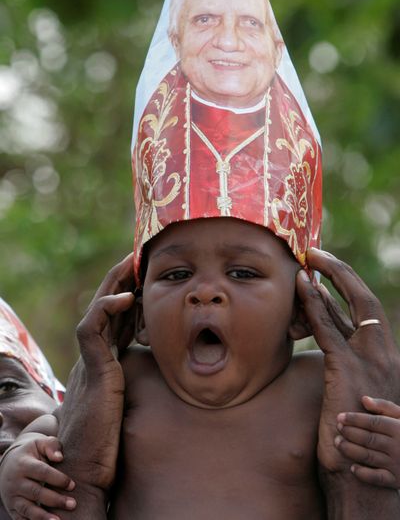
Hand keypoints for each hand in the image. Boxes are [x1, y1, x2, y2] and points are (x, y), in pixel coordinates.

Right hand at [0, 435, 74, 519]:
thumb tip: (60, 457)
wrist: (10, 463)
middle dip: (55, 500)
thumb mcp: (40, 443)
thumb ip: (52, 445)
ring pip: (27, 509)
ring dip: (43, 517)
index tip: (73, 485)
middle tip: (73, 504)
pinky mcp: (12, 508)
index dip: (58, 479)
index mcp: (23, 463)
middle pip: (35, 492)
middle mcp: (15, 481)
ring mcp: (12, 496)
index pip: (42, 472)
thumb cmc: (33, 452)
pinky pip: (21, 519)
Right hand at [55, 253, 135, 491]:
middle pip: (109, 304)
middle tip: (140, 256)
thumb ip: (145, 375)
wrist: (87, 462)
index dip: (135, 291)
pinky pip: (90, 329)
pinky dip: (104, 309)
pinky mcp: (90, 367)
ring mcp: (91, 357)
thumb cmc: (112, 433)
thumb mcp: (134, 394)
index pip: (121, 314)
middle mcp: (97, 351)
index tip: (151, 274)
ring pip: (98, 308)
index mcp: (109, 355)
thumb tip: (175, 362)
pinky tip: (125, 297)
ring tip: (131, 262)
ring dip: (114, 282)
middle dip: (123, 279)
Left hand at [296, 248, 399, 473]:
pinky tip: (300, 287)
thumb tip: (319, 327)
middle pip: (362, 299)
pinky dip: (313, 304)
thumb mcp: (347, 384)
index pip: (363, 309)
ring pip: (349, 306)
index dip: (343, 285)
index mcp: (381, 354)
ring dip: (326, 279)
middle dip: (339, 271)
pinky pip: (327, 327)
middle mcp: (381, 352)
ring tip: (307, 259)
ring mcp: (369, 359)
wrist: (359, 467)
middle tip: (315, 252)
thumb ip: (338, 354)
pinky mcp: (348, 369)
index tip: (323, 268)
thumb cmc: (347, 428)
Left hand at [335, 396, 399, 487]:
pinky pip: (378, 479)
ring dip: (350, 450)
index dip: (354, 419)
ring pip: (369, 457)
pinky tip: (352, 468)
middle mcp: (399, 447)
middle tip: (337, 428)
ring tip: (337, 442)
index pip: (373, 422)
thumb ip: (385, 407)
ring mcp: (398, 465)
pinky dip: (364, 474)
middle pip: (368, 439)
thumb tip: (364, 399)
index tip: (339, 417)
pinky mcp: (398, 481)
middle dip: (350, 433)